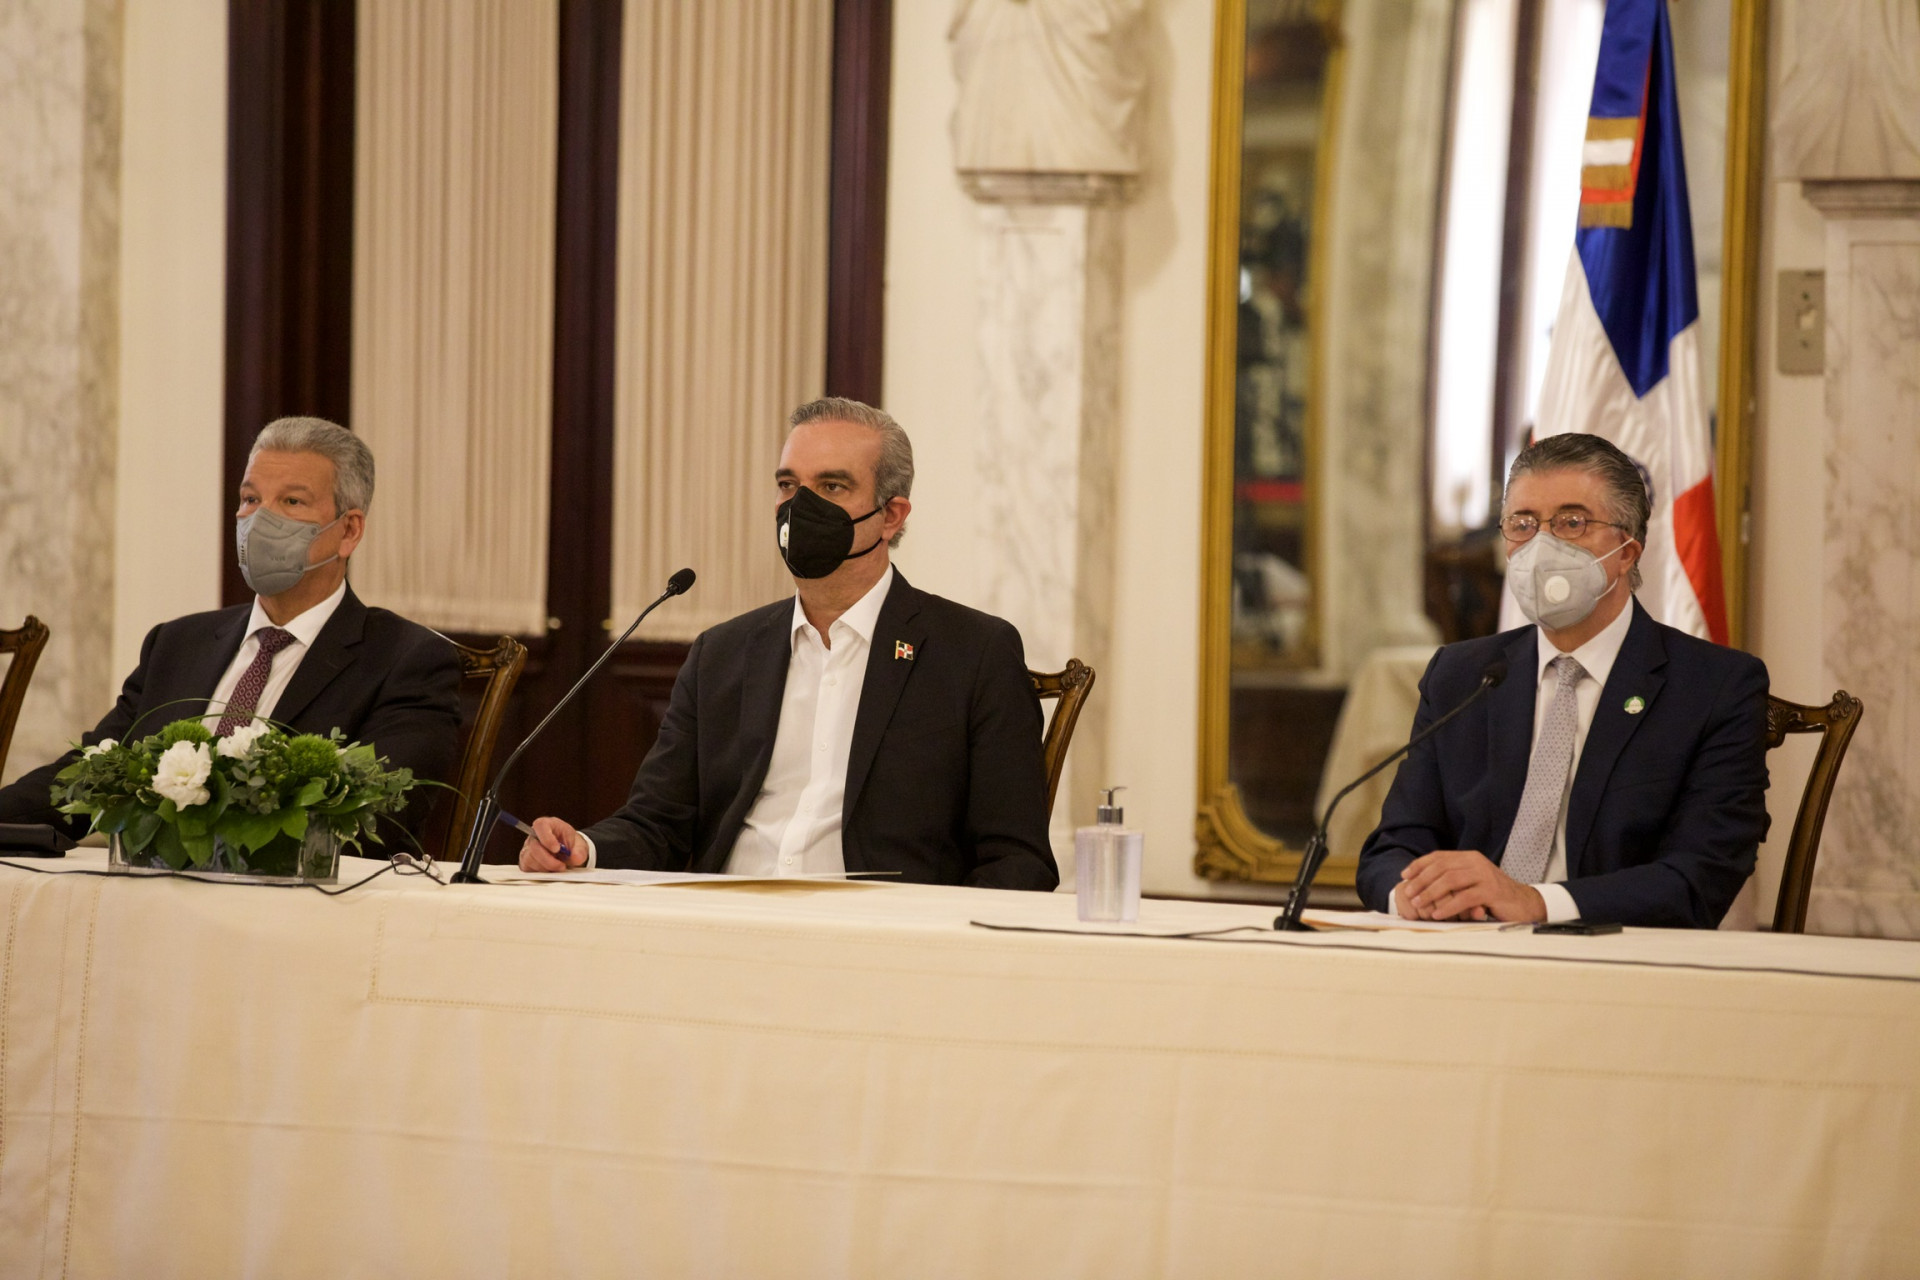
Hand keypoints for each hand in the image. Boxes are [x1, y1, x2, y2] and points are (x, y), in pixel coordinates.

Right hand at [518, 816, 586, 870]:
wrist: (567, 852)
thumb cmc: (570, 844)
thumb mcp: (579, 845)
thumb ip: (580, 851)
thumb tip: (576, 858)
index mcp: (546, 824)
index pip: (540, 826)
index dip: (547, 838)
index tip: (557, 849)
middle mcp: (533, 836)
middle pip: (534, 847)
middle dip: (549, 860)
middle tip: (562, 866)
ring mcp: (527, 849)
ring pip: (530, 860)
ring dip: (546, 867)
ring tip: (559, 867)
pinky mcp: (525, 862)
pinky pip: (529, 869)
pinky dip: (541, 872)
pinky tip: (551, 870)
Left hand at [1397, 850, 1545, 922]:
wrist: (1523, 904)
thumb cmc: (1492, 896)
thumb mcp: (1470, 882)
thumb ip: (1451, 879)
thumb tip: (1420, 882)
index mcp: (1468, 857)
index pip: (1439, 857)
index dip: (1419, 865)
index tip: (1404, 875)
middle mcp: (1476, 862)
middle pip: (1441, 867)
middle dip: (1421, 880)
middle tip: (1408, 893)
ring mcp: (1484, 875)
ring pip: (1450, 880)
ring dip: (1431, 893)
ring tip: (1418, 904)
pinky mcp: (1491, 891)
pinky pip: (1464, 898)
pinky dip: (1448, 907)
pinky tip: (1437, 914)